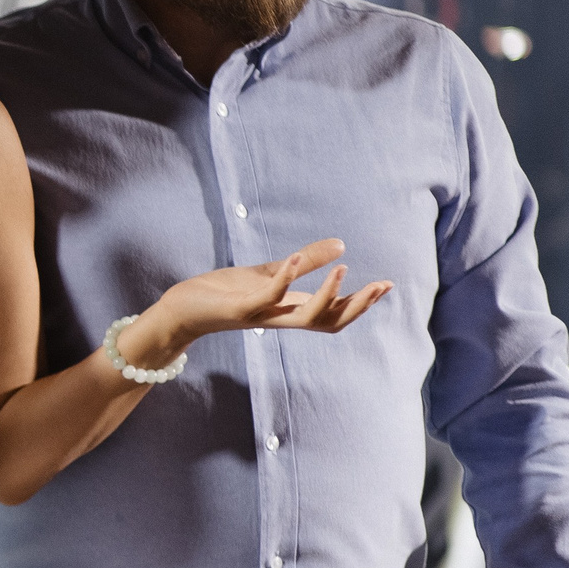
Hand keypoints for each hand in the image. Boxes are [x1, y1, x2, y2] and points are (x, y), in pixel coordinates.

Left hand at [125, 238, 392, 366]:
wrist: (180, 309)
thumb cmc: (223, 293)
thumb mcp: (268, 272)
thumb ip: (303, 262)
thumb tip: (340, 244)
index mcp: (289, 310)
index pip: (334, 313)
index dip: (362, 302)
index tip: (388, 284)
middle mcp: (280, 318)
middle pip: (329, 323)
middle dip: (358, 306)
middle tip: (382, 285)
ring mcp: (261, 316)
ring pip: (304, 317)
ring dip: (327, 294)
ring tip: (343, 267)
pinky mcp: (239, 310)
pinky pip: (268, 297)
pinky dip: (284, 278)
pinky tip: (294, 257)